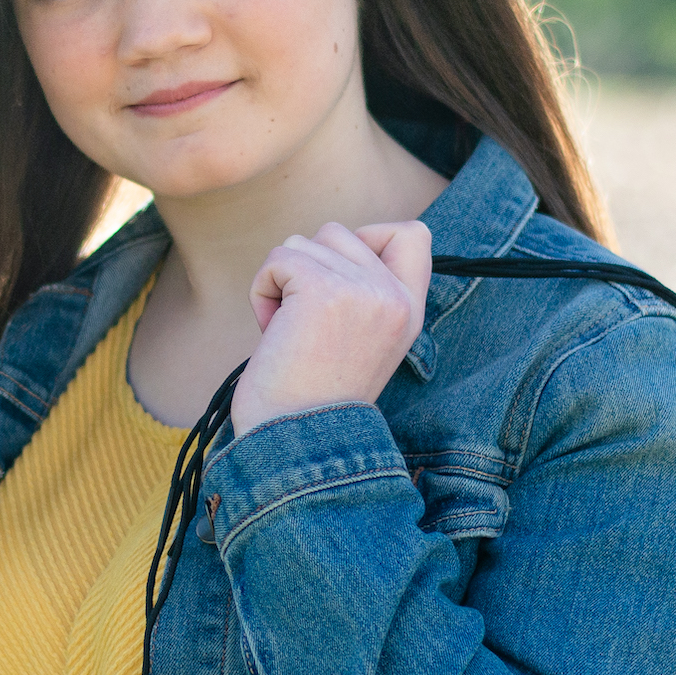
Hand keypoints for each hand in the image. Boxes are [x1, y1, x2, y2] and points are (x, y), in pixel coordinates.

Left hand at [232, 220, 432, 432]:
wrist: (296, 442)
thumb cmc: (312, 399)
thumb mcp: (363, 343)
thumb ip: (364, 296)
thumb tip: (330, 246)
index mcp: (410, 311)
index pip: (414, 234)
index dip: (369, 237)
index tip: (338, 276)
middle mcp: (394, 297)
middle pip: (339, 232)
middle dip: (307, 268)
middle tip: (302, 322)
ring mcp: (362, 290)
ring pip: (302, 242)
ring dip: (280, 282)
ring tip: (287, 331)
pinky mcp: (322, 290)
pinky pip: (277, 258)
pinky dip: (261, 290)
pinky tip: (271, 330)